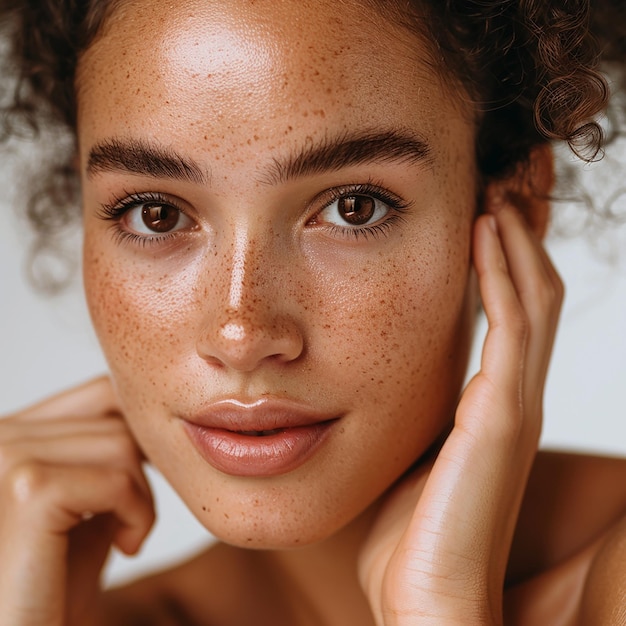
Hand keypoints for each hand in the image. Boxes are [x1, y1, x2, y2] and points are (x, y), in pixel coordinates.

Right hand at [0, 377, 154, 625]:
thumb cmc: (54, 586)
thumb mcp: (85, 504)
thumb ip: (105, 456)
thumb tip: (151, 415)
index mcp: (11, 434)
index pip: (102, 393)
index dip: (140, 432)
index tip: (147, 480)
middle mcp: (0, 434)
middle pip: (116, 413)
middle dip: (143, 468)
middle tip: (133, 519)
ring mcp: (6, 457)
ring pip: (122, 442)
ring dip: (143, 496)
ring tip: (127, 537)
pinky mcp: (27, 490)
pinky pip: (118, 480)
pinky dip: (139, 514)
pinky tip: (127, 548)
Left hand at [359, 204, 562, 624]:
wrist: (425, 598)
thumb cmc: (403, 532)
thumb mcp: (396, 451)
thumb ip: (392, 408)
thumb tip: (350, 373)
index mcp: (483, 399)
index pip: (504, 305)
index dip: (502, 250)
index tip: (487, 198)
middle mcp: (510, 391)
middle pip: (529, 286)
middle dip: (523, 224)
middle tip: (511, 168)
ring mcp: (514, 401)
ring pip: (532, 294)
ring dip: (518, 233)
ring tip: (503, 178)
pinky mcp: (504, 415)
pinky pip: (513, 326)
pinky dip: (504, 272)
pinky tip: (487, 227)